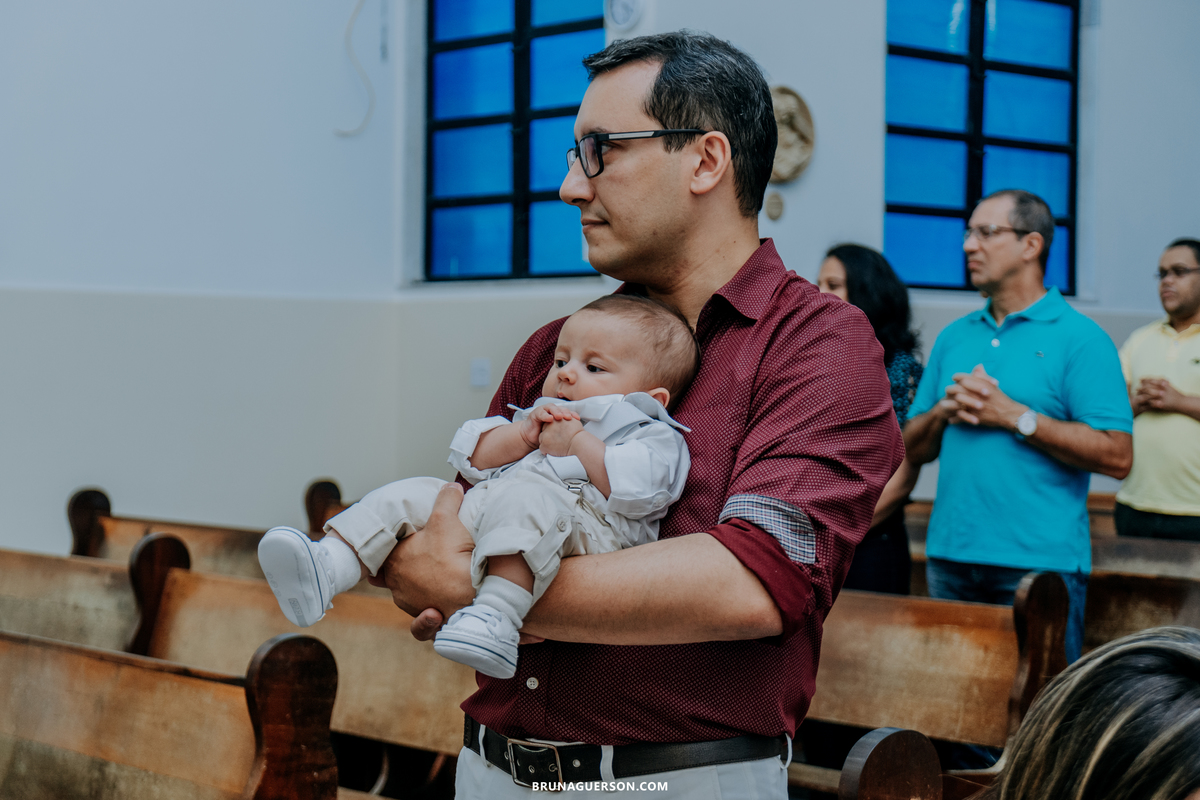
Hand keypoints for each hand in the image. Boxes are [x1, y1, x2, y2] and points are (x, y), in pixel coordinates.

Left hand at [366, 482, 475, 639]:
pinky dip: (427, 620)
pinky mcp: (426, 623)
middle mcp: (397, 585)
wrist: (468, 594)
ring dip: (421, 592)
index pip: (384, 552)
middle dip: (406, 569)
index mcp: (396, 560)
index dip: (392, 547)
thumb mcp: (448, 518)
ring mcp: (411, 606)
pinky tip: (437, 612)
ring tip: (440, 584)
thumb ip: (446, 499)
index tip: (402, 544)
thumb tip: (451, 486)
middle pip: (395, 576)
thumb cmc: (453, 555)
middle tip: (423, 561)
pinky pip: (421, 625)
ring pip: (410, 598)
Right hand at [521, 405, 579, 448]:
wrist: (531, 436)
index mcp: (559, 415)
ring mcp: (544, 411)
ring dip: (556, 411)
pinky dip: (545, 415)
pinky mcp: (536, 413)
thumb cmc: (545, 434)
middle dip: (566, 412)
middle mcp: (552, 411)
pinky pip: (541, 413)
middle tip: (569, 418)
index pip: (568, 412)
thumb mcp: (556, 433)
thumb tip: (578, 436)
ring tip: (559, 417)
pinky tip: (549, 419)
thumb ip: (564, 431)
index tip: (578, 419)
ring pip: (552, 408)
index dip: (573, 415)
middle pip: (561, 409)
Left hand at [538, 417, 584, 456]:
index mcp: (554, 419)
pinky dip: (547, 451)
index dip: (554, 431)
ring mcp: (545, 435)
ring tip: (557, 447)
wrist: (578, 443)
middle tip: (558, 441)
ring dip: (548, 444)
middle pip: (545, 432)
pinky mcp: (544, 445)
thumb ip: (565, 420)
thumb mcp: (572, 421)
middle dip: (550, 436)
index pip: (549, 425)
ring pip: (542, 441)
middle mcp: (547, 426)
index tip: (560, 435)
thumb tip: (566, 420)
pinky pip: (542, 449)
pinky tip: (555, 452)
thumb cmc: (578, 433)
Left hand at [946, 364, 1024, 429]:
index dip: (956, 377)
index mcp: (979, 384)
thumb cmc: (1000, 398)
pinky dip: (954, 419)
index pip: (961, 377)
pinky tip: (951, 419)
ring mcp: (973, 406)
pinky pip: (959, 417)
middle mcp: (975, 394)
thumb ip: (982, 375)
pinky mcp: (973, 417)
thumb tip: (978, 366)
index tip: (954, 379)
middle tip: (948, 392)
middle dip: (950, 390)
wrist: (1008, 413)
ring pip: (955, 404)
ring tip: (944, 405)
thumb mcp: (992, 385)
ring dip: (948, 405)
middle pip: (955, 389)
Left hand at [1135, 378, 1185, 412]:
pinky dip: (1147, 402)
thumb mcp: (1168, 385)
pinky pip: (1152, 403)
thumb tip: (1150, 378)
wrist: (1183, 402)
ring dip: (1142, 395)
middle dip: (1141, 388)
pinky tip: (1143, 402)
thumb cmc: (1174, 393)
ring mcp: (1162, 398)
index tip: (1139, 379)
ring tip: (1138, 395)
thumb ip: (1160, 381)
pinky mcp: (1162, 404)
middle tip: (1137, 388)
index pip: (1152, 380)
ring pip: (1148, 395)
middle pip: (1148, 388)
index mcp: (1164, 385)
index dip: (1144, 380)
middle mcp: (1163, 390)